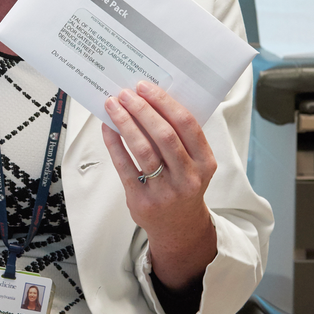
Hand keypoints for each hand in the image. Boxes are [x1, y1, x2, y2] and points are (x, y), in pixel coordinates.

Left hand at [101, 81, 217, 290]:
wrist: (178, 227)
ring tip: (113, 105)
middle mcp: (188, 177)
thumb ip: (180, 138)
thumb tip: (148, 100)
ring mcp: (165, 191)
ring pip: (143, 149)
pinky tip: (107, 128)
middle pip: (164, 135)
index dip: (164, 102)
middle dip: (142, 109)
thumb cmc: (183, 185)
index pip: (186, 124)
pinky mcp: (142, 200)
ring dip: (125, 122)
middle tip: (125, 93)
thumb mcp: (194, 164)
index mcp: (205, 163)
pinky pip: (125, 166)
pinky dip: (114, 143)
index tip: (145, 87)